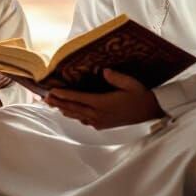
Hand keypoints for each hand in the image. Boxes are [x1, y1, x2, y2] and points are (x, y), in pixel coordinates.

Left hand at [46, 69, 164, 129]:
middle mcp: (98, 114)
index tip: (51, 91)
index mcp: (103, 103)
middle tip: (44, 97)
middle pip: (73, 108)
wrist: (150, 112)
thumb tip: (104, 71)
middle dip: (58, 102)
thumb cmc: (140, 96)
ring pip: (77, 115)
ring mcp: (100, 121)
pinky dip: (75, 115)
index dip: (64, 94)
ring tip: (52, 103)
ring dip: (64, 108)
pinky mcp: (103, 125)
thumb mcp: (131, 84)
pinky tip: (70, 112)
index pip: (78, 98)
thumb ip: (117, 77)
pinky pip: (84, 120)